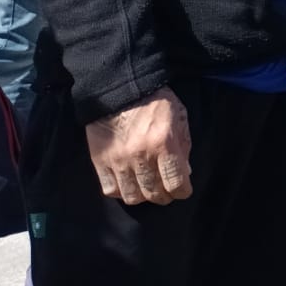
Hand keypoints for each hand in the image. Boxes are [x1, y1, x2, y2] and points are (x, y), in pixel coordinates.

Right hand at [84, 88, 192, 205]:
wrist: (122, 89)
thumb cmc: (157, 102)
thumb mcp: (180, 117)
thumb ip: (184, 146)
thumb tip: (185, 173)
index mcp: (164, 143)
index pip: (175, 183)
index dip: (182, 191)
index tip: (183, 190)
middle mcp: (141, 155)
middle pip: (154, 193)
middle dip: (164, 196)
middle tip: (167, 192)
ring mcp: (118, 160)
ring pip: (132, 196)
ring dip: (143, 196)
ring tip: (148, 189)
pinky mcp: (100, 161)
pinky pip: (110, 190)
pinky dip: (121, 192)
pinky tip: (129, 184)